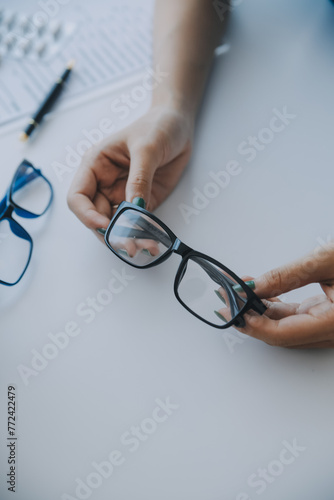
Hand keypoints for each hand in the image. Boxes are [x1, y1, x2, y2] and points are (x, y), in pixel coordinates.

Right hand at [67, 105, 192, 237]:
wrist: (178, 125)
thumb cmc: (157, 127)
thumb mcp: (147, 148)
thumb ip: (139, 178)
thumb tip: (134, 207)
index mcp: (95, 166)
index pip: (78, 198)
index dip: (87, 216)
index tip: (106, 226)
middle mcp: (104, 184)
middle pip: (97, 218)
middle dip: (111, 234)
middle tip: (129, 246)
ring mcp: (122, 196)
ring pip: (117, 226)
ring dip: (128, 240)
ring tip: (145, 248)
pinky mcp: (142, 204)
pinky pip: (138, 225)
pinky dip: (144, 236)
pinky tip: (154, 242)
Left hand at [227, 244, 333, 347]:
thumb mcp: (326, 261)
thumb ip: (286, 276)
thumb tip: (253, 287)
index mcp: (333, 324)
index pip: (282, 334)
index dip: (253, 324)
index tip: (232, 309)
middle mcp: (331, 332)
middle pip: (278, 332)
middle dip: (248, 315)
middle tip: (226, 295)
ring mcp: (327, 326)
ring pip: (283, 325)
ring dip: (257, 309)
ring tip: (236, 290)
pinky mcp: (325, 316)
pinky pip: (292, 317)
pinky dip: (272, 305)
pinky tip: (256, 291)